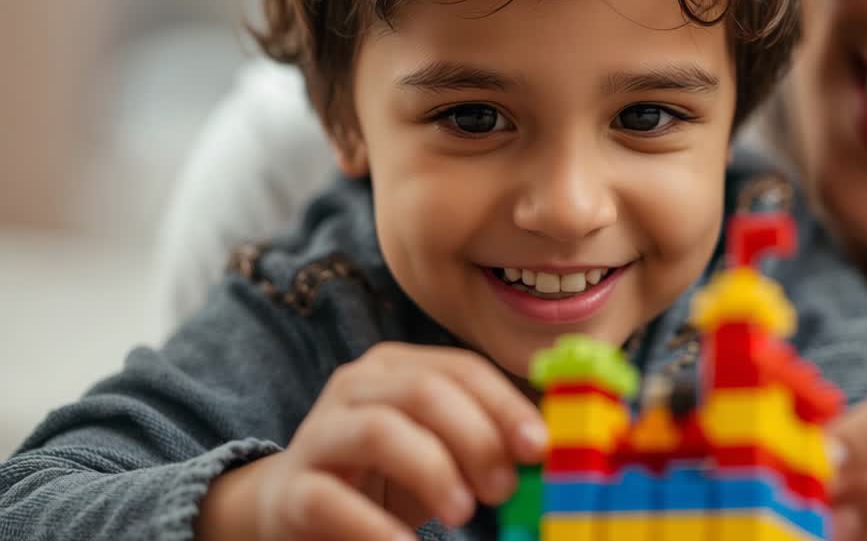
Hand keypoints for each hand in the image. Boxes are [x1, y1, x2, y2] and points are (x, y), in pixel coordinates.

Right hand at [198, 343, 546, 540]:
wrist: (296, 508)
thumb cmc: (389, 475)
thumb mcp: (441, 447)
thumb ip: (487, 438)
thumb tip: (549, 446)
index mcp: (397, 367)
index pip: (461, 369)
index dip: (505, 405)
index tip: (539, 447)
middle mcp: (354, 387)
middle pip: (424, 392)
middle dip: (475, 438)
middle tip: (503, 489)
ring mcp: (319, 435)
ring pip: (378, 431)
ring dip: (433, 469)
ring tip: (463, 513)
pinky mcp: (291, 492)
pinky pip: (331, 501)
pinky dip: (377, 527)